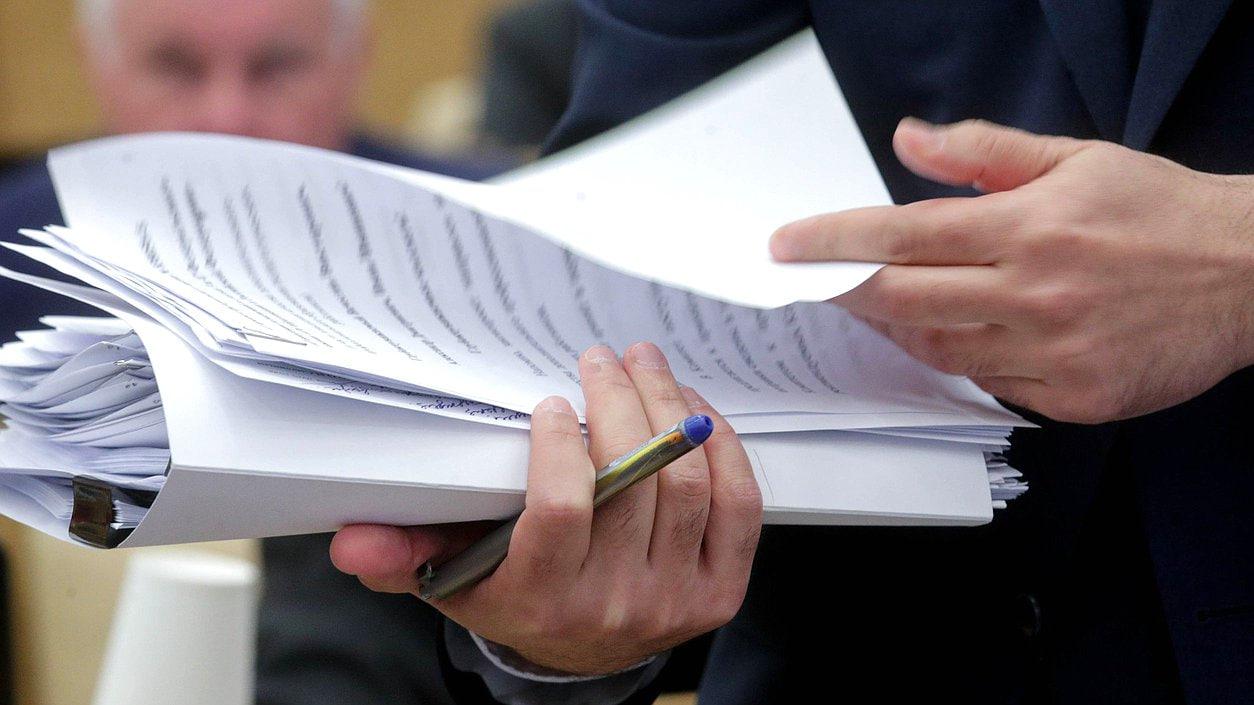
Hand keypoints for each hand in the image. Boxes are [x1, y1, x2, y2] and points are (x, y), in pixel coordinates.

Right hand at [329, 343, 762, 674]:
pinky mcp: (720, 590)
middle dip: (619, 400)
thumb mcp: (451, 579)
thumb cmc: (514, 595)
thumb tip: (351, 539)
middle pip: (632, 482)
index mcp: (542, 598)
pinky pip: (738, 505)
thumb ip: (402, 555)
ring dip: (670, 408)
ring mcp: (675, 598)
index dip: (562, 442)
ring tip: (645, 365)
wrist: (583, 652)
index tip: (552, 401)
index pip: (561, 509)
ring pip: (685, 482)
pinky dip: (721, 447)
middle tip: (601, 357)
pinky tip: (693, 409)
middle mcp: (613, 603)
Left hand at [771, 118, 1253, 422]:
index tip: (788, 247)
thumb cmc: (1159, 210)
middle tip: (817, 284)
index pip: (902, 236)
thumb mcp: (1075, 158)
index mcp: (1028, 227)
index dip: (835, 242)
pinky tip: (955, 336)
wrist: (1252, 272)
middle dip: (848, 293)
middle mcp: (1035, 292)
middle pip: (905, 299)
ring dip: (900, 328)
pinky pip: (991, 385)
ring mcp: (1055, 351)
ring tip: (883, 306)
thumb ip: (984, 151)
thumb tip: (908, 140)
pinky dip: (961, 361)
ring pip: (941, 349)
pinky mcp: (1075, 397)